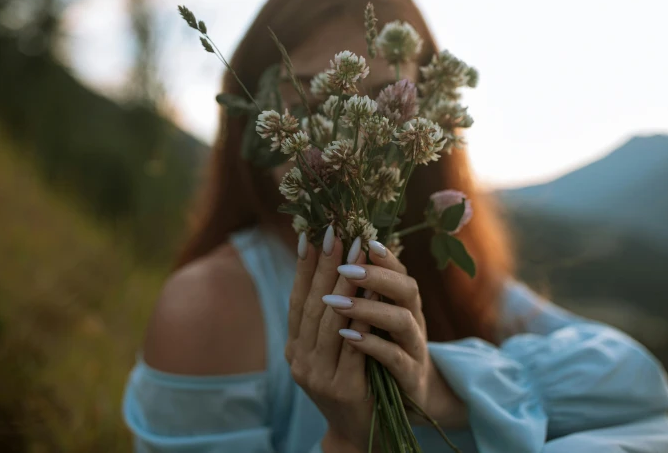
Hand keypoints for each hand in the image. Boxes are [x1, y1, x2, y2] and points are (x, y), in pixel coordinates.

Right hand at [285, 225, 375, 450]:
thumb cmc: (351, 383)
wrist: (360, 434)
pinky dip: (362, 317)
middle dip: (326, 266)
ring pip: (331, 321)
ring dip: (345, 284)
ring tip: (357, 255)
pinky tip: (372, 294)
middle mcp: (300, 361)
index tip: (312, 234)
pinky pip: (354, 345)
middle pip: (313, 305)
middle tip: (338, 234)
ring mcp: (318, 376)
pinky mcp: (342, 388)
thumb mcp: (332, 350)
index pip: (297, 299)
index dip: (304, 267)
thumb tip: (335, 267)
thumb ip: (329, 317)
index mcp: (295, 348)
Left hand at [331, 239, 468, 428]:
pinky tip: (347, 336)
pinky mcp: (409, 376)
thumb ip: (359, 290)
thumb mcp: (373, 319)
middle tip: (344, 267)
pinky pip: (394, 357)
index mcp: (403, 302)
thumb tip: (330, 251)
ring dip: (367, 309)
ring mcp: (413, 348)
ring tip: (334, 302)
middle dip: (375, 275)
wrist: (405, 402)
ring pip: (401, 321)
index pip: (399, 271)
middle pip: (405, 289)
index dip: (384, 256)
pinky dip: (372, 345)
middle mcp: (412, 319)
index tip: (363, 240)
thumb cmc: (382, 351)